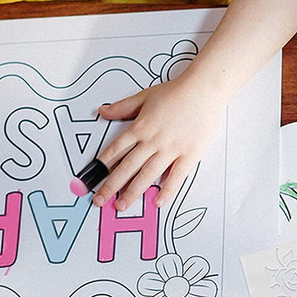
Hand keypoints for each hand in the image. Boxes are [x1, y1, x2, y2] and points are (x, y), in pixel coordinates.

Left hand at [95, 77, 223, 209]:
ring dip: (133, 192)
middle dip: (111, 186)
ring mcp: (170, 149)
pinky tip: (158, 202)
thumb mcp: (145, 96)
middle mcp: (152, 140)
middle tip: (99, 201)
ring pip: (147, 174)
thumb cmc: (177, 92)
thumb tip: (102, 111)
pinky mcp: (189, 155)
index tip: (92, 180)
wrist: (203, 90)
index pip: (115, 150)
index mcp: (140, 126)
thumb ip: (123, 107)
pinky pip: (176, 177)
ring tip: (122, 206)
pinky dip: (167, 190)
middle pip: (127, 167)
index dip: (102, 167)